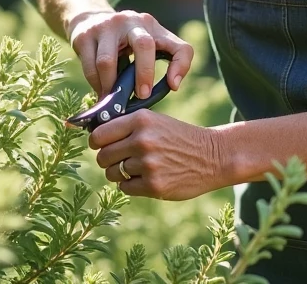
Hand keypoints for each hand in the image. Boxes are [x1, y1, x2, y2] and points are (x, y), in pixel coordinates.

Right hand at [66, 9, 193, 98]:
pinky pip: (90, 67)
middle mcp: (131, 21)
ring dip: (111, 87)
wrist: (89, 19)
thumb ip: (164, 62)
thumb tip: (171, 86)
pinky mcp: (84, 36)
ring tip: (113, 99)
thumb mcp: (147, 44)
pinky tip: (101, 90)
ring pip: (108, 62)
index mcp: (153, 27)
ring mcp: (106, 26)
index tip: (172, 86)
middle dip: (144, 74)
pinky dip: (96, 85)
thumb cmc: (125, 41)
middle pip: (143, 45)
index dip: (180, 66)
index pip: (179, 46)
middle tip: (141, 96)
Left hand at [91, 110, 225, 199]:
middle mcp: (142, 140)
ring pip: (113, 173)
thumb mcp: (154, 121)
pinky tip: (146, 178)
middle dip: (108, 160)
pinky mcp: (154, 185)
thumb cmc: (178, 137)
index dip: (96, 142)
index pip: (99, 134)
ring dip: (120, 173)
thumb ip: (126, 126)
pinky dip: (131, 185)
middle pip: (103, 156)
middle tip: (120, 159)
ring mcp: (148, 164)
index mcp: (140, 120)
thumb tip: (94, 135)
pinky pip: (125, 187)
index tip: (99, 145)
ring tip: (136, 168)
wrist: (212, 156)